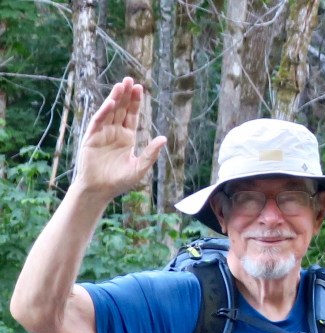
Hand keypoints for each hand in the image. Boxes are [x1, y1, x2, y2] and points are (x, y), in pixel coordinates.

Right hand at [75, 77, 165, 200]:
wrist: (100, 191)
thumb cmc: (119, 182)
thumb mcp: (139, 167)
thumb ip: (150, 153)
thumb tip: (164, 138)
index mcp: (126, 138)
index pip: (131, 115)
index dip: (135, 102)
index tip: (140, 88)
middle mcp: (114, 132)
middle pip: (121, 109)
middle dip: (125, 95)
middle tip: (130, 79)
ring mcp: (102, 134)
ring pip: (109, 112)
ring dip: (114, 98)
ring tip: (121, 84)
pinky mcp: (91, 138)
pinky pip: (98, 122)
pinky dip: (104, 112)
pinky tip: (111, 103)